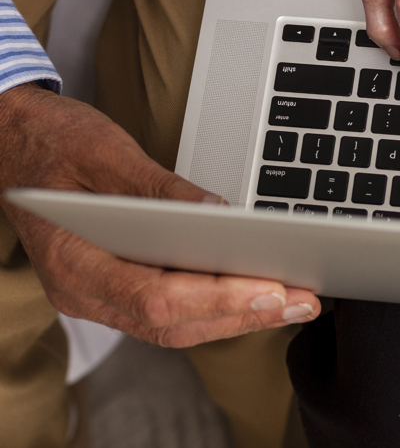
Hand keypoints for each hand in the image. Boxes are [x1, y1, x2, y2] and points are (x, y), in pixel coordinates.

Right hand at [0, 82, 319, 347]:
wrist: (13, 141)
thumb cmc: (52, 143)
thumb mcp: (106, 152)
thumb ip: (159, 188)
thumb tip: (217, 213)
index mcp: (73, 261)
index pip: (156, 297)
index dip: (219, 298)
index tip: (272, 290)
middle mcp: (83, 290)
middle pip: (172, 322)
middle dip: (243, 315)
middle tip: (303, 301)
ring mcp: (96, 293)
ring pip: (174, 324)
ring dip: (236, 317)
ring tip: (294, 301)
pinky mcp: (114, 283)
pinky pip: (168, 309)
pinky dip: (214, 305)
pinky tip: (252, 292)